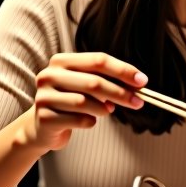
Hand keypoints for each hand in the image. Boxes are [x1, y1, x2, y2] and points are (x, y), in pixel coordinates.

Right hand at [29, 52, 146, 152]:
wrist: (42, 126)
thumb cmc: (71, 100)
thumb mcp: (86, 85)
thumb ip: (108, 80)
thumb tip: (139, 84)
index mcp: (61, 61)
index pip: (98, 60)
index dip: (123, 70)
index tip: (142, 81)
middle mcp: (49, 75)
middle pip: (94, 82)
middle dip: (121, 93)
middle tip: (139, 102)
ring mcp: (44, 97)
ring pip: (85, 102)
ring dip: (104, 109)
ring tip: (107, 110)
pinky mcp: (44, 117)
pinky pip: (79, 120)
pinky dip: (91, 121)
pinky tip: (89, 120)